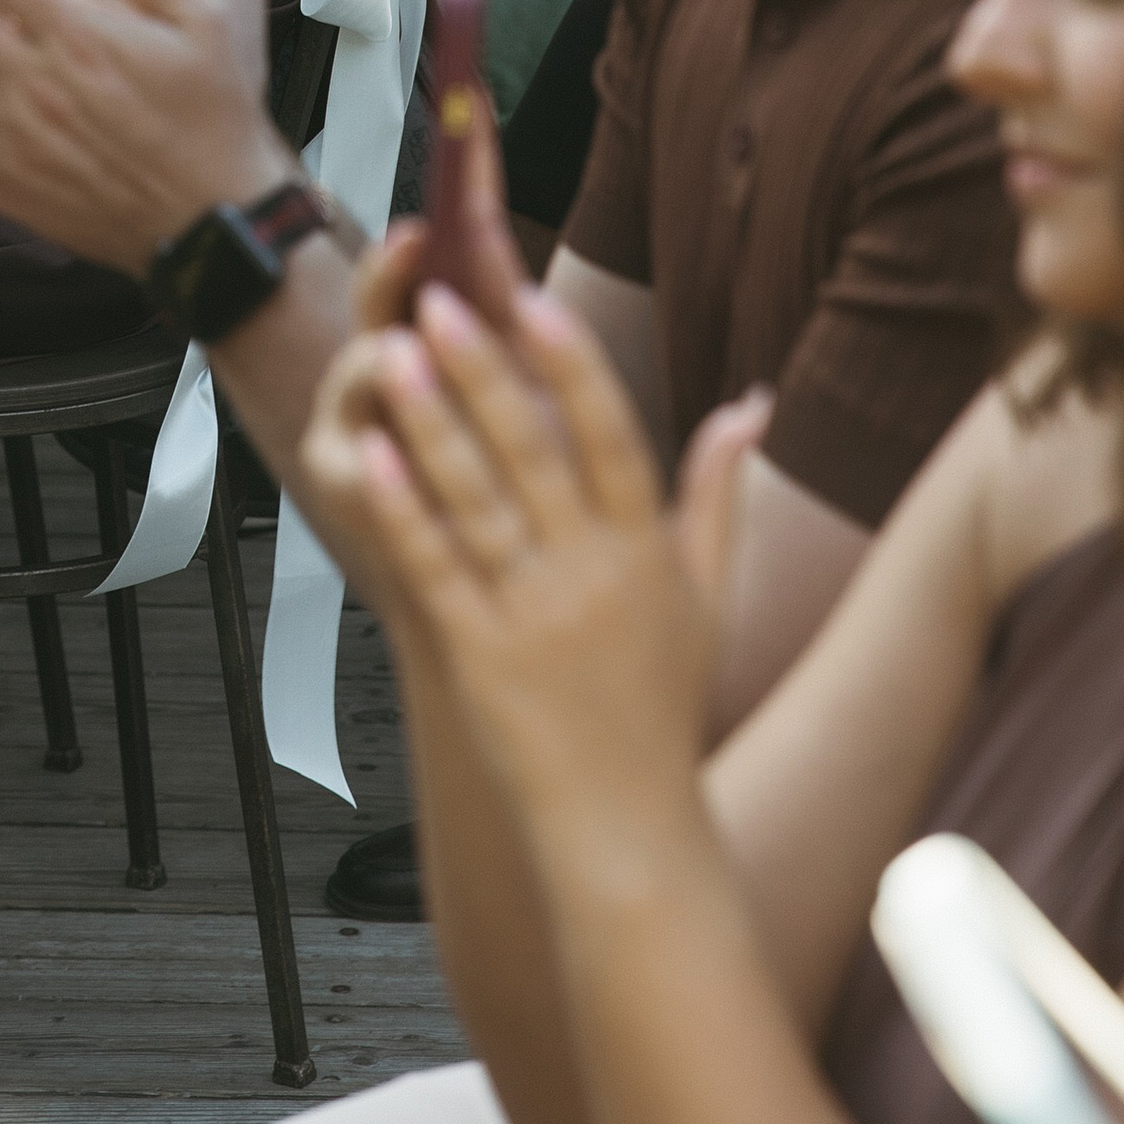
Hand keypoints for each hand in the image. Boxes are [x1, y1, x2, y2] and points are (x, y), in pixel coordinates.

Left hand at [299, 99, 765, 879]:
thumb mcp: (707, 596)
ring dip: (430, 420)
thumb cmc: (663, 706)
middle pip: (532, 450)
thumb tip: (752, 404)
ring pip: (475, 497)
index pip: (611, 435)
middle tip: (438, 300)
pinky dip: (404, 510)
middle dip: (482, 368)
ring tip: (390, 355)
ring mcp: (533, 614)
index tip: (534, 300)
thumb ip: (719, 492)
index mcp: (647, 550)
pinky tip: (372, 456)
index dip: (571, 364)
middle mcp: (592, 573)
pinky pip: (437, 567)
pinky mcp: (480, 654)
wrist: (628, 824)